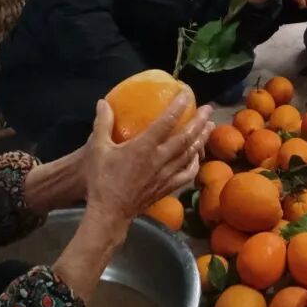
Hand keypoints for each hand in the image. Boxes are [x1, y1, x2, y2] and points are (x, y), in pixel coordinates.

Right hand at [83, 94, 213, 225]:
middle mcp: (160, 158)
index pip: (166, 122)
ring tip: (210, 126)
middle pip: (185, 137)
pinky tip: (198, 156)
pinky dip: (195, 163)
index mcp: (144, 146)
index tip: (186, 94)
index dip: (178, 106)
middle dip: (199, 121)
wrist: (109, 213)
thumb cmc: (102, 179)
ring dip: (201, 139)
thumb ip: (102, 123)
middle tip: (208, 108)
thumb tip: (102, 102)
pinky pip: (186, 174)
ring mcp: (166, 174)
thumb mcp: (97, 148)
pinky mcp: (167, 188)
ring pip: (189, 154)